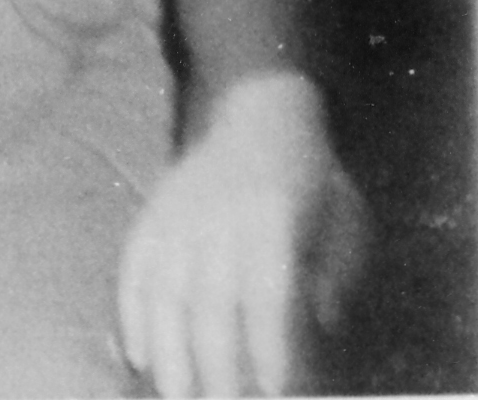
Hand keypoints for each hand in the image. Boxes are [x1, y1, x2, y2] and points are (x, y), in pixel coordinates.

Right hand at [117, 72, 370, 395]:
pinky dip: (130, 312)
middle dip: (214, 366)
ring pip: (163, 288)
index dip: (269, 345)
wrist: (257, 106)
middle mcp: (219, 215)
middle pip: (210, 300)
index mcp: (273, 215)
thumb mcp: (346, 218)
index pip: (266, 291)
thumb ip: (336, 275)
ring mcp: (178, 213)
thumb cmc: (312, 178)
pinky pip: (132, 266)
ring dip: (166, 350)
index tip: (276, 392)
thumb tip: (316, 326)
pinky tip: (136, 355)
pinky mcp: (152, 214)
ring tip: (173, 396)